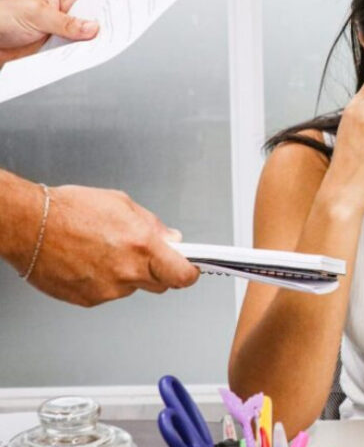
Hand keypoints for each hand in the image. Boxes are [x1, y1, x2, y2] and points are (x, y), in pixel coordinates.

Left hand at [0, 0, 98, 65]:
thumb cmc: (3, 16)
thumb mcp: (37, 15)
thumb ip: (66, 23)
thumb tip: (91, 27)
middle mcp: (66, 9)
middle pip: (96, 11)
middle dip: (107, 16)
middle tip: (120, 21)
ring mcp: (65, 28)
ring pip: (89, 32)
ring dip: (96, 37)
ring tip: (106, 39)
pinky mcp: (60, 46)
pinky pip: (78, 48)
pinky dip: (85, 51)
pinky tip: (90, 51)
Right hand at [20, 185, 199, 306]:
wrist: (31, 225)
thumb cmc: (71, 210)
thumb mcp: (123, 205)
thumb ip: (153, 226)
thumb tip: (171, 239)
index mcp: (142, 246)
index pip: (182, 274)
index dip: (189, 273)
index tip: (191, 269)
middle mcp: (127, 271)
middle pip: (160, 284)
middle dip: (158, 271)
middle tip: (142, 254)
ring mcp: (108, 290)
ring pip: (131, 287)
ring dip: (126, 274)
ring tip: (104, 251)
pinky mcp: (88, 300)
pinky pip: (108, 293)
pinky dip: (104, 281)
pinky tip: (89, 262)